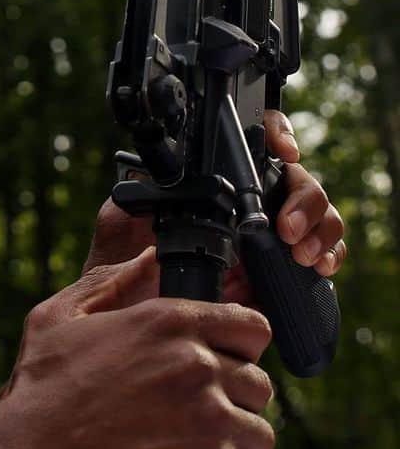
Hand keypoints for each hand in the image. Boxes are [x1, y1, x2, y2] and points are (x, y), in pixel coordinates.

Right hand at [0, 251, 274, 448]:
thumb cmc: (40, 393)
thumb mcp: (59, 319)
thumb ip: (110, 282)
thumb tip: (149, 257)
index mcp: (167, 321)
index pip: (252, 327)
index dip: (237, 347)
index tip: (219, 364)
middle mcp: (197, 366)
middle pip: (258, 383)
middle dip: (231, 399)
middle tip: (192, 415)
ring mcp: (211, 423)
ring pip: (259, 434)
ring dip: (232, 444)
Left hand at [82, 110, 346, 287]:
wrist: (137, 315)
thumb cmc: (123, 265)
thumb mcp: (120, 223)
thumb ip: (133, 197)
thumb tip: (145, 179)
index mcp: (213, 180)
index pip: (255, 138)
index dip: (277, 133)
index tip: (284, 151)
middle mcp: (246, 199)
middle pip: (295, 177)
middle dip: (302, 198)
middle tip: (285, 229)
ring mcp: (268, 230)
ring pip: (316, 210)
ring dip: (318, 226)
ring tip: (300, 253)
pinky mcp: (282, 265)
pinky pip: (323, 250)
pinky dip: (329, 253)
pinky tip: (318, 266)